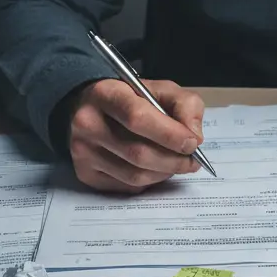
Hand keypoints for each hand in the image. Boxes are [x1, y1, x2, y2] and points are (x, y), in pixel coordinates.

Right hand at [62, 78, 204, 192]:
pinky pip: (126, 187)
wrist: (92, 107)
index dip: (169, 134)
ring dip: (164, 173)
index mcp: (106, 94)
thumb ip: (185, 105)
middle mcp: (88, 123)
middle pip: (137, 152)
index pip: (137, 117)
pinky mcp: (85, 173)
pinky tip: (155, 168)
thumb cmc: (132, 98)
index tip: (192, 143)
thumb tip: (194, 137)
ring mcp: (82, 151)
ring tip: (177, 164)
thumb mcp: (161, 89)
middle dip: (173, 160)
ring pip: (134, 175)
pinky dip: (149, 181)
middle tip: (193, 160)